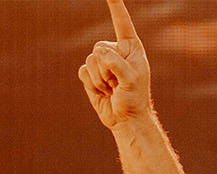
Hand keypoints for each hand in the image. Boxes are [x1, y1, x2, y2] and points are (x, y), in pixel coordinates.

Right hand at [79, 0, 151, 128]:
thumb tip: (98, 54)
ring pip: (90, 60)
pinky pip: (82, 71)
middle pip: (99, 47)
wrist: (126, 120)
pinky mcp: (91, 74)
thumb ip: (116, 63)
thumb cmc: (134, 98)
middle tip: (118, 83)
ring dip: (100, 78)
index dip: (115, 6)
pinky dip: (91, 83)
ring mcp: (102, 62)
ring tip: (112, 89)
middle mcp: (116, 51)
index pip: (121, 22)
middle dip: (107, 67)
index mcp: (131, 47)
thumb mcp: (131, 79)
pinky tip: (102, 91)